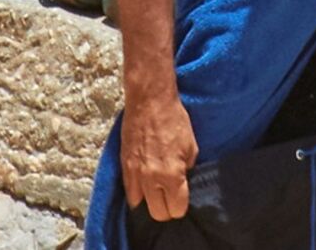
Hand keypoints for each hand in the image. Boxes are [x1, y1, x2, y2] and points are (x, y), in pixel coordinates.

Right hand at [120, 93, 198, 220]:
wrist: (150, 102)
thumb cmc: (174, 119)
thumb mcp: (191, 144)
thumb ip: (187, 168)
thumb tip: (184, 180)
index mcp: (172, 174)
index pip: (177, 209)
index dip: (181, 205)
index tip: (182, 198)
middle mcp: (152, 180)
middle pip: (159, 213)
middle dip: (167, 208)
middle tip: (171, 196)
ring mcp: (136, 175)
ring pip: (142, 206)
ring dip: (151, 201)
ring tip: (157, 190)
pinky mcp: (124, 167)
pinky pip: (129, 193)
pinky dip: (138, 193)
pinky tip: (145, 186)